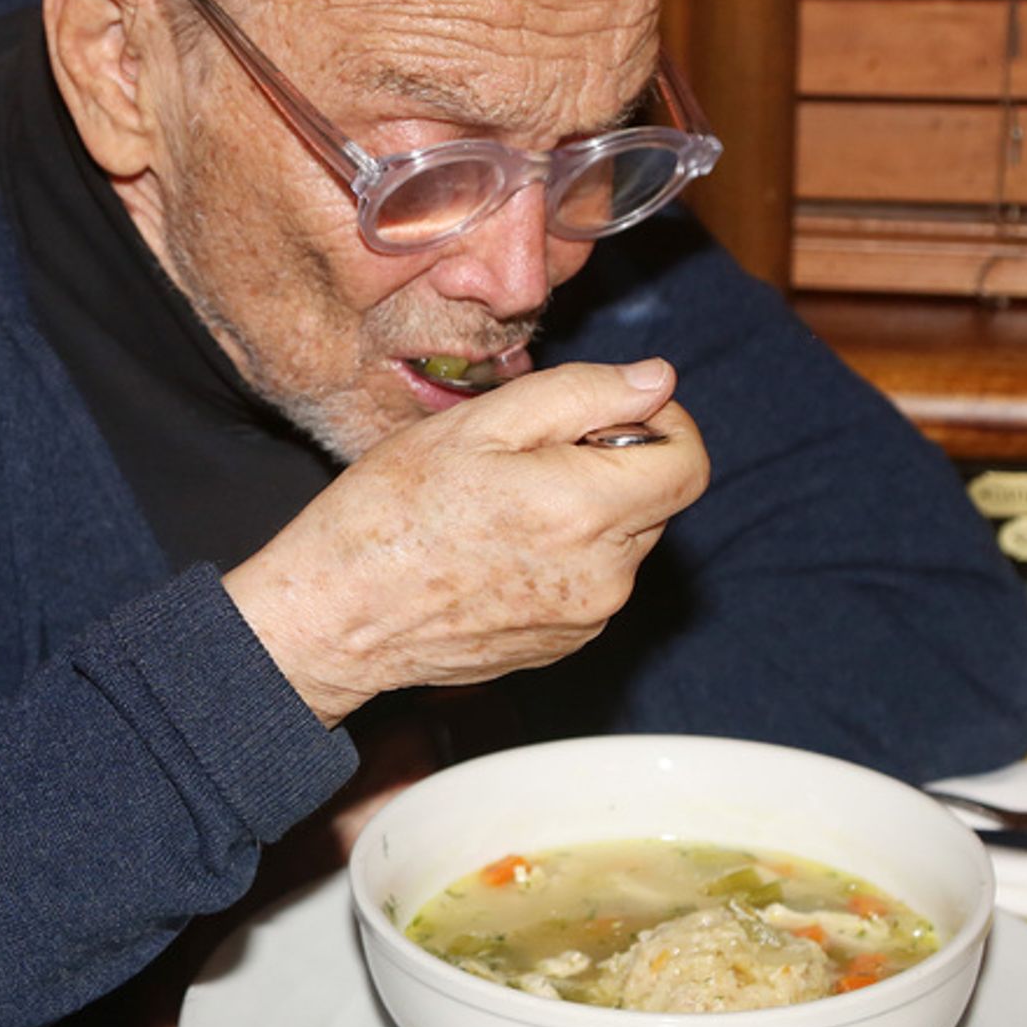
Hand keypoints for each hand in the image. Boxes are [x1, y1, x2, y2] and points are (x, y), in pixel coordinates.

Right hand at [223, 358, 707, 726]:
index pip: (689, 462)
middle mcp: (602, 576)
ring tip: (503, 503)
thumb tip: (658, 380)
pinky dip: (566, 554)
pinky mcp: (562, 645)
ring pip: (625, 542)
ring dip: (588, 510)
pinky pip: (592, 582)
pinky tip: (497, 546)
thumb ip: (580, 394)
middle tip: (529, 453)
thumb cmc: (391, 510)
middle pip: (659, 501)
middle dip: (614, 464)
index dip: (661, 423)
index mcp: (584, 510)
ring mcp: (584, 619)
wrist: (336, 616)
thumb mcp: (478, 424)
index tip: (610, 412)